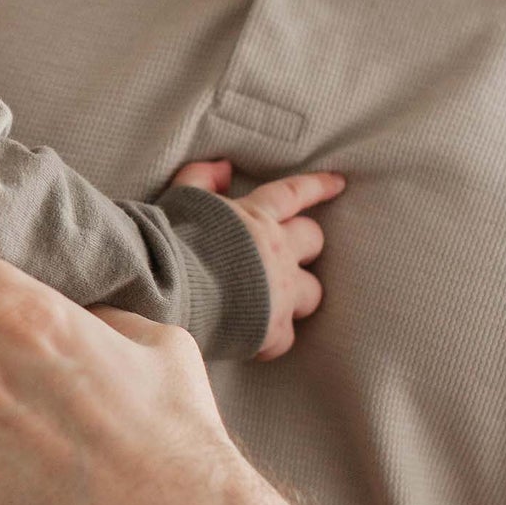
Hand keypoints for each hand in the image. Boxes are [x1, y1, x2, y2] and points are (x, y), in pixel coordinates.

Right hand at [171, 159, 342, 359]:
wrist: (166, 289)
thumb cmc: (171, 241)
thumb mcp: (182, 198)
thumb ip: (201, 177)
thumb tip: (224, 167)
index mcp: (256, 217)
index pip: (293, 193)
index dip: (316, 186)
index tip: (338, 182)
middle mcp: (277, 252)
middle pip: (312, 241)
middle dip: (306, 244)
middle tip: (293, 252)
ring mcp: (280, 292)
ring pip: (312, 292)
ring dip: (297, 294)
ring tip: (277, 300)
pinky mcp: (272, 329)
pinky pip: (284, 337)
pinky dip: (271, 337)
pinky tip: (254, 337)